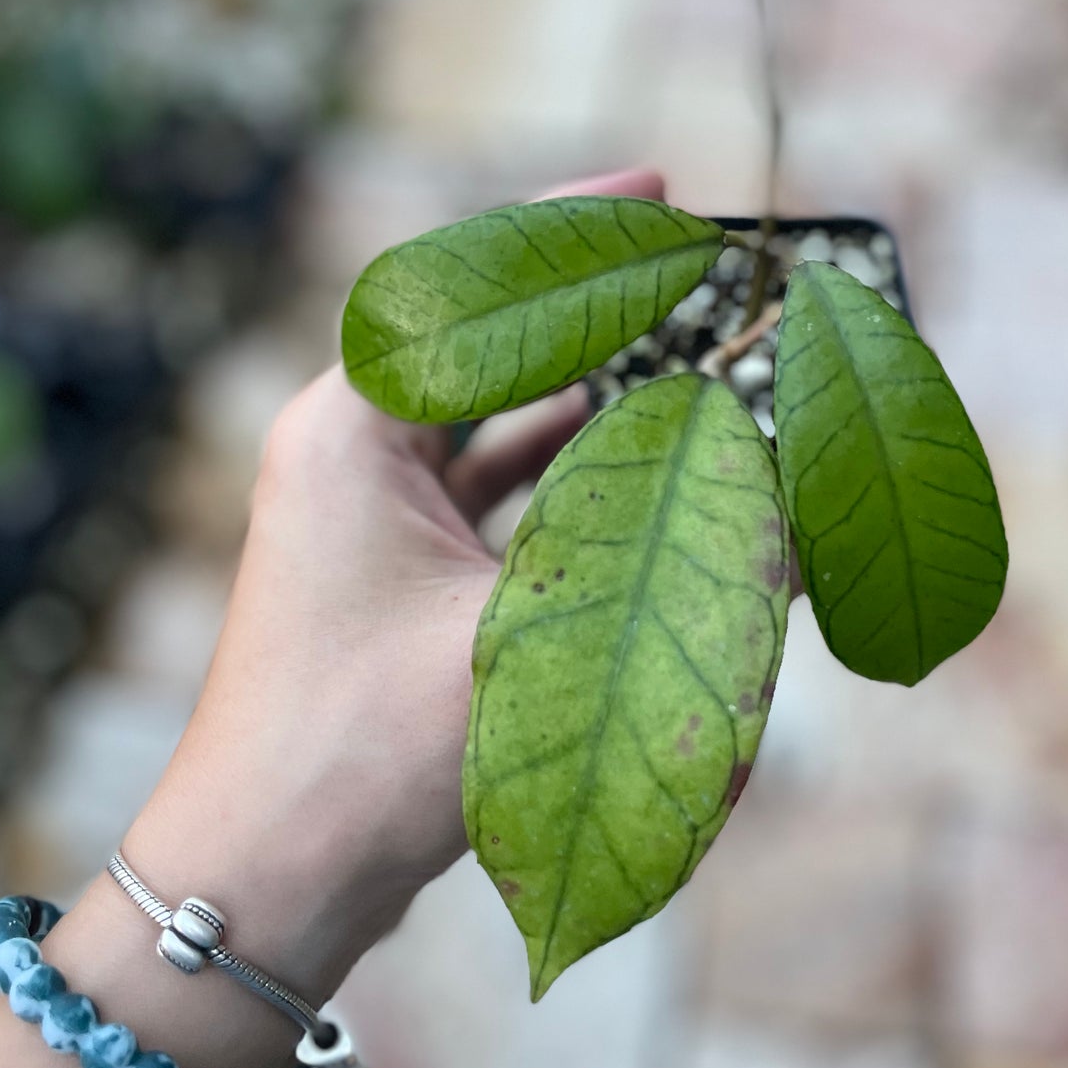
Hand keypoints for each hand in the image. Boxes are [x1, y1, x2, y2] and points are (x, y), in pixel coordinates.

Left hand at [99, 169, 665, 1052]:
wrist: (265, 881)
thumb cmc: (367, 755)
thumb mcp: (533, 650)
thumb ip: (670, 579)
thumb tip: (803, 524)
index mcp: (350, 430)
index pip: (468, 285)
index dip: (572, 227)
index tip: (657, 186)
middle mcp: (348, 454)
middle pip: (486, 342)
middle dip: (593, 310)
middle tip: (692, 273)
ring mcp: (364, 515)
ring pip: (491, 419)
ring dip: (586, 393)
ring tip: (683, 356)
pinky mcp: (388, 574)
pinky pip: (486, 492)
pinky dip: (562, 474)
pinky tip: (629, 454)